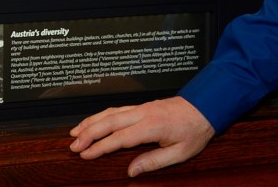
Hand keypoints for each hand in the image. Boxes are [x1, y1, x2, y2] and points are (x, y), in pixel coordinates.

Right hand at [69, 96, 214, 176]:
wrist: (205, 107)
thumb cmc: (194, 130)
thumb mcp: (180, 152)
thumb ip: (154, 161)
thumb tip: (131, 170)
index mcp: (152, 125)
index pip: (120, 137)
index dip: (101, 147)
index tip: (85, 155)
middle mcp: (144, 113)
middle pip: (111, 121)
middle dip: (89, 133)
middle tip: (72, 146)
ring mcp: (143, 107)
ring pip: (112, 112)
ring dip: (92, 121)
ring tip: (74, 132)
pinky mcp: (143, 106)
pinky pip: (119, 109)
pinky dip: (103, 114)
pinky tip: (94, 120)